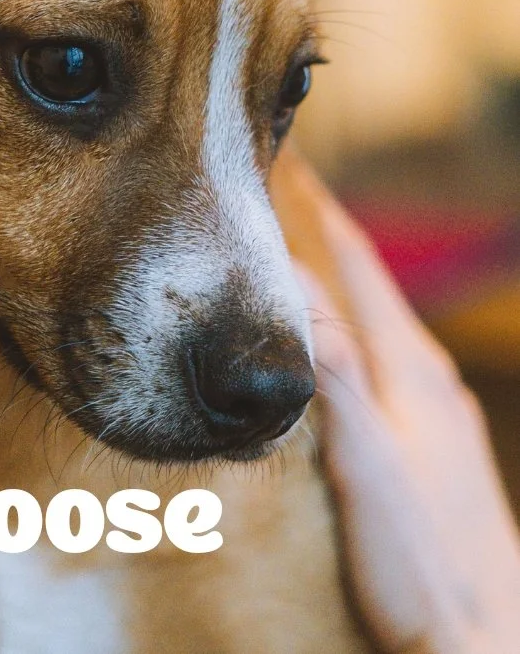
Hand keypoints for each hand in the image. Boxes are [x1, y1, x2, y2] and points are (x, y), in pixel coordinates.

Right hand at [297, 191, 519, 653]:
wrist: (485, 637)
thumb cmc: (422, 562)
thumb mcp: (367, 464)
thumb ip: (333, 377)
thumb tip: (290, 291)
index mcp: (410, 367)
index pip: (356, 264)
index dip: (321, 210)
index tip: (286, 163)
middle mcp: (428, 375)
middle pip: (369, 284)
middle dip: (327, 233)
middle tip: (283, 194)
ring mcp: (435, 407)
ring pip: (377, 320)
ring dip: (340, 279)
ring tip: (301, 253)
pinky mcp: (432, 439)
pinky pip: (384, 357)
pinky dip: (352, 326)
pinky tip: (337, 345)